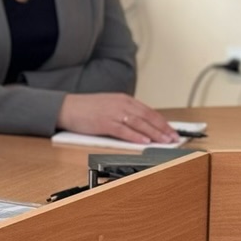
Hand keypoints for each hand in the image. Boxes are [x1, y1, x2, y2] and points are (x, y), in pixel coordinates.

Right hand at [57, 93, 178, 143]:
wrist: (66, 107)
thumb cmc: (86, 109)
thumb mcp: (109, 105)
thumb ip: (125, 113)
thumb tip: (142, 126)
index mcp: (123, 99)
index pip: (149, 111)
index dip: (162, 122)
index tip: (172, 131)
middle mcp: (121, 104)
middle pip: (147, 117)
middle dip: (163, 128)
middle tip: (174, 138)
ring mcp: (113, 113)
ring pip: (139, 123)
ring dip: (154, 133)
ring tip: (164, 141)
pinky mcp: (104, 122)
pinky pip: (124, 130)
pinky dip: (135, 136)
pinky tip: (144, 141)